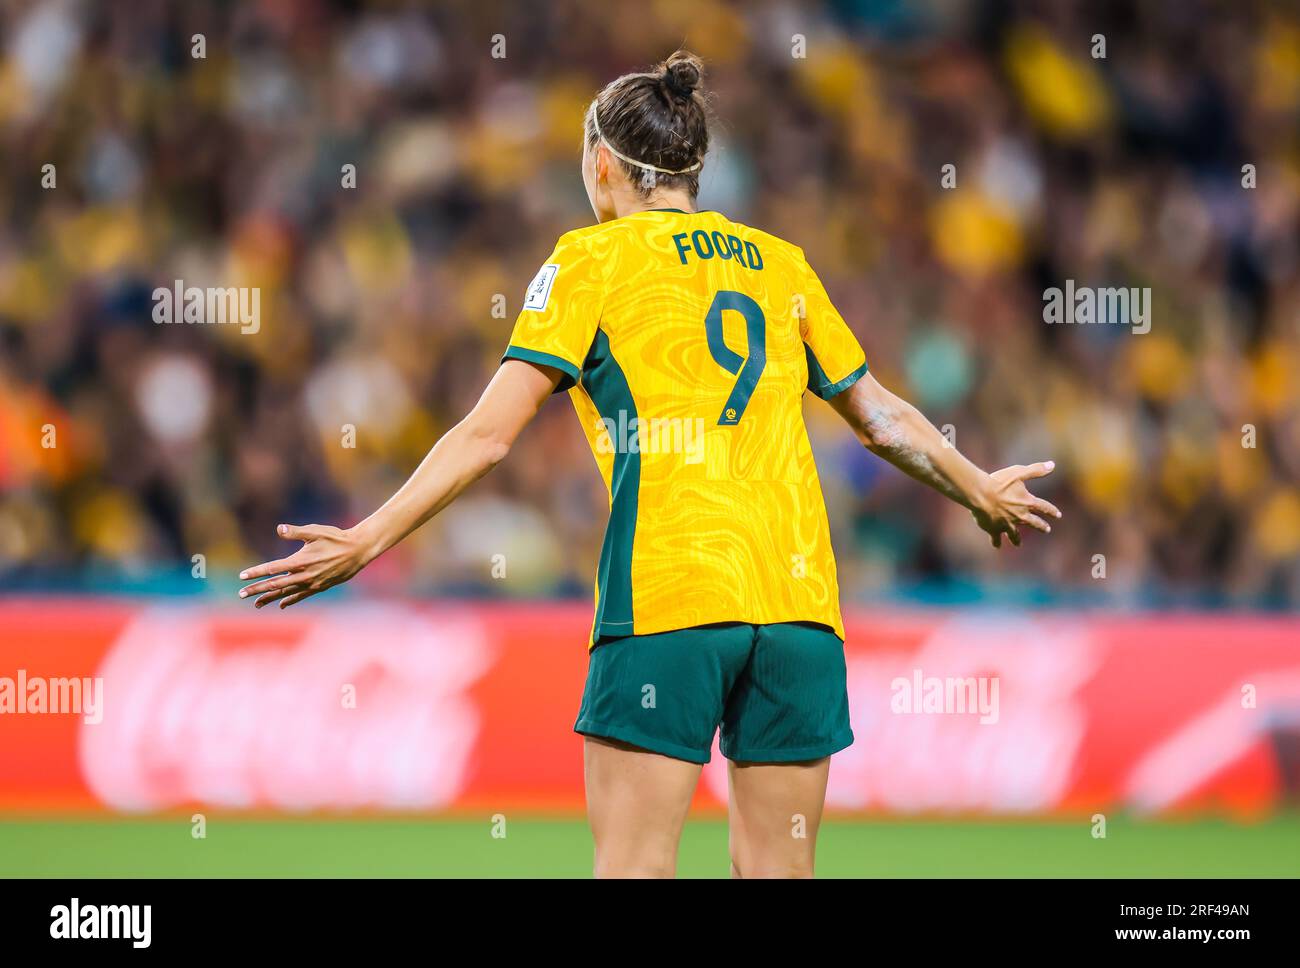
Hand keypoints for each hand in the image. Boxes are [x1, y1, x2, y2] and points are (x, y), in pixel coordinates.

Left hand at [238, 523, 372, 608]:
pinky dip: (290, 600)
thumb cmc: (336, 538)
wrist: (358, 551)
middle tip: (241, 594)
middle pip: (276, 584)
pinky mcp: (320, 586)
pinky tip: (281, 604)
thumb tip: (279, 529)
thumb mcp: (316, 531)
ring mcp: (312, 583)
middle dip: (257, 589)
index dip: (256, 573)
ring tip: (256, 604)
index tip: (242, 576)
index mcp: (301, 561)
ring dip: (270, 598)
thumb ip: (296, 532)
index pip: (273, 569)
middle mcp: (304, 575)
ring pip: (287, 593)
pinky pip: (301, 596)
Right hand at [971, 461, 1061, 548]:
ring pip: (1014, 534)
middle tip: (1046, 529)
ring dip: (1016, 539)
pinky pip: (996, 538)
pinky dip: (996, 541)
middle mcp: (1020, 516)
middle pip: (1034, 523)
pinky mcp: (994, 529)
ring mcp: (1007, 524)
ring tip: (1018, 544)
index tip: (1058, 515)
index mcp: (1027, 502)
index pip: (1044, 507)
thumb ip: (1036, 470)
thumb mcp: (1019, 472)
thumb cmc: (999, 482)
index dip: (1051, 511)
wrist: (981, 494)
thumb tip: (1052, 465)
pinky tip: (996, 545)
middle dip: (1041, 526)